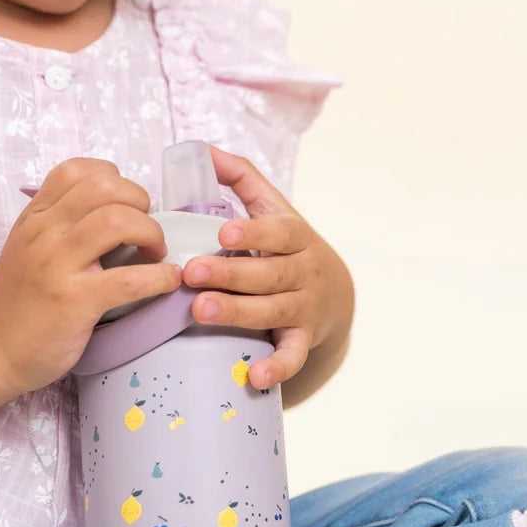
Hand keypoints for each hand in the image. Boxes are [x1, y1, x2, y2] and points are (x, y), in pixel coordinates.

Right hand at [0, 158, 181, 398]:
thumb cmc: (17, 302)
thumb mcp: (27, 248)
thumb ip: (61, 226)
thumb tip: (117, 213)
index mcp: (35, 217)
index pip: (77, 170)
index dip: (114, 179)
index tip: (126, 205)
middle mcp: (44, 233)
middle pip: (104, 188)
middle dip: (140, 202)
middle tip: (146, 231)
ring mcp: (57, 266)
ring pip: (117, 222)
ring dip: (151, 232)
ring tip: (155, 253)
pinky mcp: (74, 302)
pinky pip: (128, 279)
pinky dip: (159, 277)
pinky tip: (167, 280)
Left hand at [181, 146, 354, 389]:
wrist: (336, 295)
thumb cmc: (290, 247)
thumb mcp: (275, 209)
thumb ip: (241, 179)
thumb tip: (202, 149)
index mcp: (296, 237)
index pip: (279, 232)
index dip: (254, 232)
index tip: (223, 232)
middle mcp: (303, 272)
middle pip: (269, 274)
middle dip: (230, 274)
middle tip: (191, 273)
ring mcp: (304, 308)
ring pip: (273, 311)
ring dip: (238, 312)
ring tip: (200, 310)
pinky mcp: (303, 340)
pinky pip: (292, 356)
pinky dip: (276, 368)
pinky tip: (254, 376)